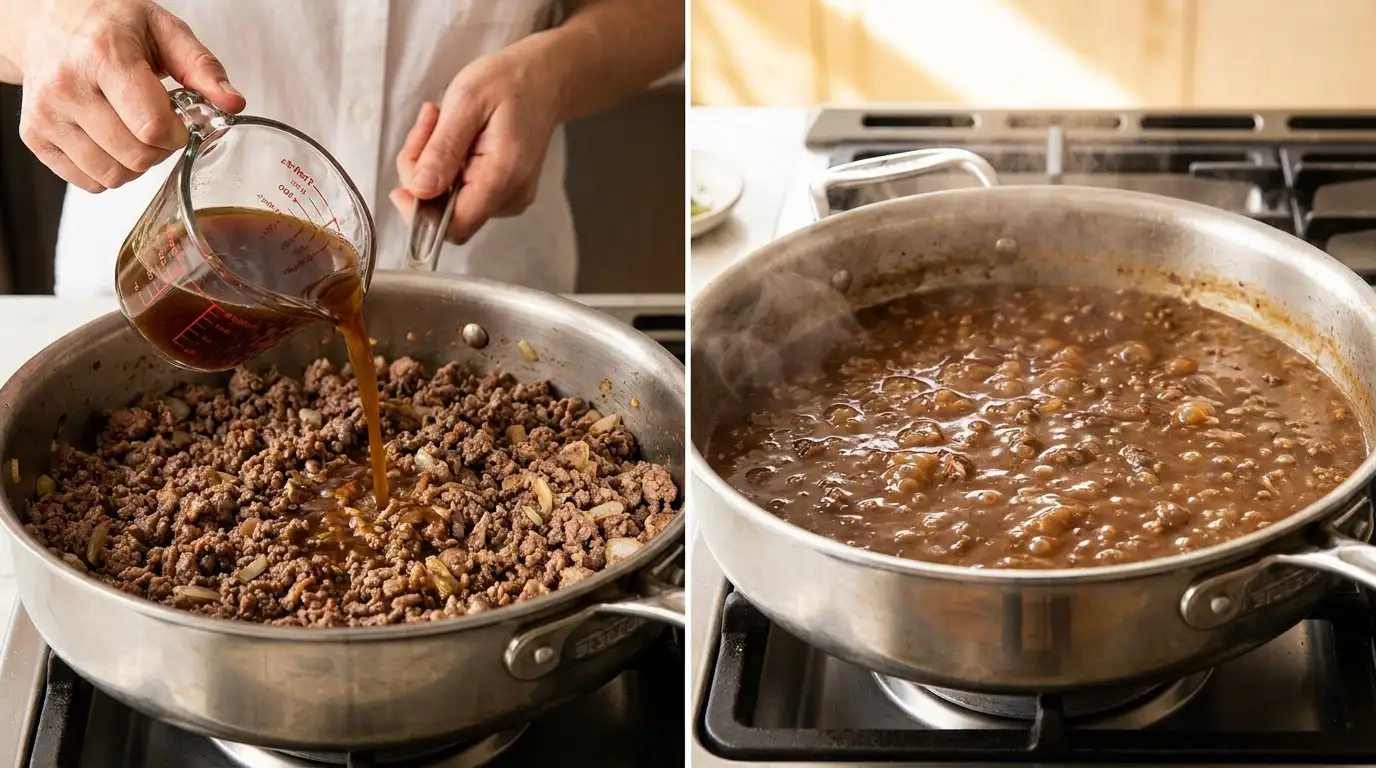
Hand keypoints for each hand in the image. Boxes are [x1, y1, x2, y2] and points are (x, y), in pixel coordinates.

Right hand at [16, 0, 243, 191]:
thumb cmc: (108, 24)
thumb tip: (233, 103)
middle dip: (159, 148)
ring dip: (134, 163)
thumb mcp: (162, 29)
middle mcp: (66, 86)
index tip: (178, 120)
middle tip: (155, 123)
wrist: (48, 20)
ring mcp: (46, 115)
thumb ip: (202, 68)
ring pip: (112, 176)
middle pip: (135, 157)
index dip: (177, 133)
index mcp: (102, 56)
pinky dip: (108, 170)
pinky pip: (88, 183)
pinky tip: (108, 138)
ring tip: (131, 129)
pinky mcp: (34, 137)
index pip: (151, 127)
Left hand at [390, 41, 561, 244]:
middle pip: (447, 213)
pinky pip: (462, 192)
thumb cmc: (509, 82)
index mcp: (502, 176)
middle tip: (426, 126)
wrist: (546, 79)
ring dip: (432, 165)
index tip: (400, 185)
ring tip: (440, 123)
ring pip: (450, 202)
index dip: (421, 213)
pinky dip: (446, 167)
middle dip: (422, 175)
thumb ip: (443, 149)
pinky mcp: (505, 192)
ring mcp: (510, 197)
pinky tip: (454, 136)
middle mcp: (510, 196)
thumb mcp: (467, 101)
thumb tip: (420, 190)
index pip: (455, 226)